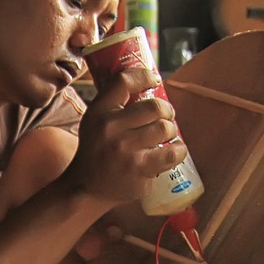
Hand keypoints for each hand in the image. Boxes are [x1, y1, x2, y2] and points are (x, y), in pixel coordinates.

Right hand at [62, 64, 186, 204]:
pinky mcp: (139, 169)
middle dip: (167, 110)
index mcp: (99, 112)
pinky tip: (174, 150)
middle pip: (154, 106)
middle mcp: (111, 128)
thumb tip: (147, 82)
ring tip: (167, 135)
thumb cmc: (96, 150)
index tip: (154, 79)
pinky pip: (171, 153)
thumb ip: (114, 104)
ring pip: (165, 128)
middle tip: (166, 116)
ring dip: (171, 130)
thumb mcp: (94, 122)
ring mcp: (126, 150)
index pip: (124, 81)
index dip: (144, 76)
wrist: (85, 187)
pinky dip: (178, 150)